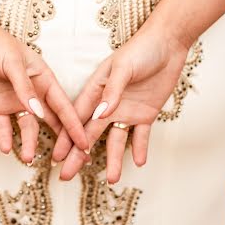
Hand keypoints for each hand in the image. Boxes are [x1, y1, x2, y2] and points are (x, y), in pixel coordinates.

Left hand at [0, 20, 87, 162]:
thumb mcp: (13, 63)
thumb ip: (25, 88)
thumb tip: (39, 113)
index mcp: (44, 79)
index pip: (63, 106)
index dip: (74, 125)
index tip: (84, 143)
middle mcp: (33, 92)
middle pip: (52, 120)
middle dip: (62, 140)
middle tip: (71, 162)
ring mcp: (16, 100)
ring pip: (28, 127)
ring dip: (30, 143)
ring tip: (29, 159)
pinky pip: (4, 126)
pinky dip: (6, 138)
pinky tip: (7, 149)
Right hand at [52, 22, 189, 181]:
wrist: (168, 44)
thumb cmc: (141, 49)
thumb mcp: (123, 67)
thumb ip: (112, 91)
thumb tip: (100, 115)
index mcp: (96, 90)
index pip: (78, 118)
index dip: (66, 138)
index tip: (56, 156)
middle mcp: (108, 104)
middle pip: (90, 134)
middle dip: (78, 155)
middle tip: (66, 176)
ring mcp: (126, 110)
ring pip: (116, 140)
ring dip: (113, 159)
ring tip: (111, 180)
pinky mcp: (145, 113)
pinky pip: (141, 136)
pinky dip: (140, 149)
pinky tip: (138, 163)